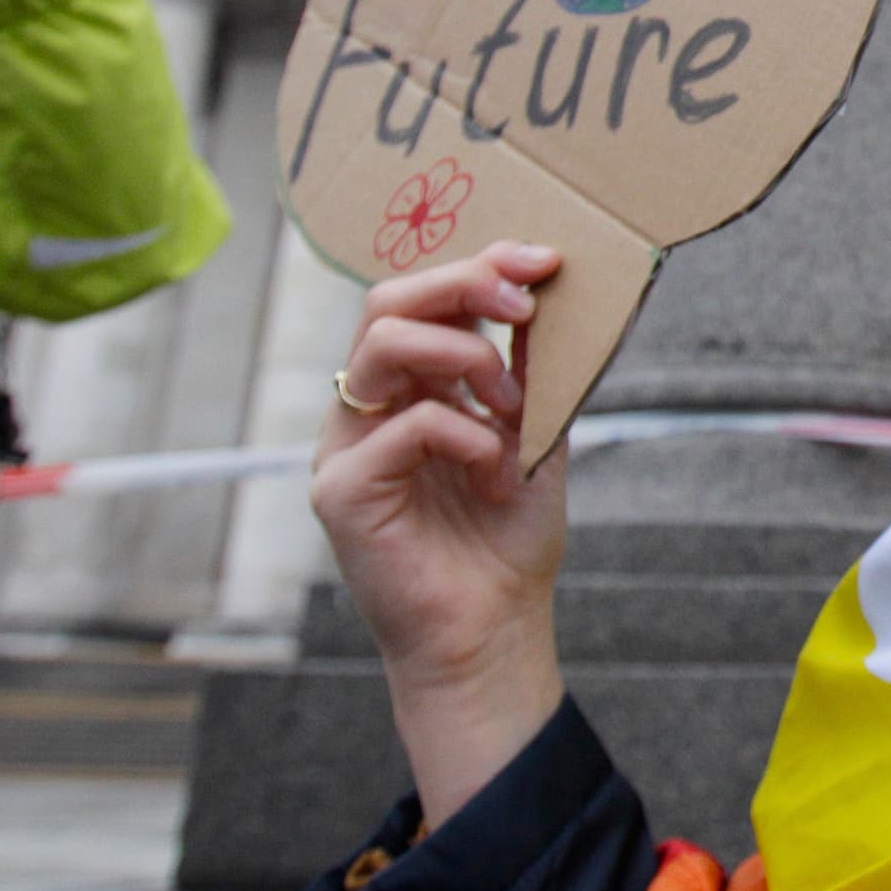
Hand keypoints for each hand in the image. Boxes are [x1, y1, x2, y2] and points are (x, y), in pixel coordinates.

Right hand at [311, 241, 566, 822]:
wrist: (495, 632)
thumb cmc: (508, 540)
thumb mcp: (534, 434)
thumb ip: (530, 367)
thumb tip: (548, 285)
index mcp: (404, 391)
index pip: (420, 299)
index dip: (478, 264)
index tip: (544, 259)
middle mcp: (365, 411)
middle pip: (386, 302)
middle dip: (464, 284)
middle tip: (524, 303)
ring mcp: (344, 448)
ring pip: (383, 346)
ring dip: (468, 358)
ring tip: (514, 406)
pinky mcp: (342, 492)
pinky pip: (406, 425)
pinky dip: (469, 435)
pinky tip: (498, 473)